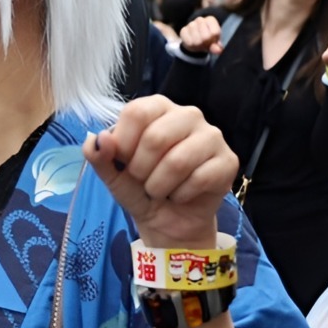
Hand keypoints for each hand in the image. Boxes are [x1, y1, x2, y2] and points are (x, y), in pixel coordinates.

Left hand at [84, 96, 236, 248]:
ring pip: (178, 161)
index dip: (124, 144)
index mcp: (157, 108)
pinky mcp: (228, 160)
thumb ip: (99, 155)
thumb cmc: (138, 187)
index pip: (136, 112)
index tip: (124, 161)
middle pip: (156, 137)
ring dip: (159, 186)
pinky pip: (199, 179)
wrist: (166, 219)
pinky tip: (181, 195)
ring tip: (159, 190)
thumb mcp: (111, 173)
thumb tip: (98, 139)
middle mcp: (187, 115)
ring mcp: (212, 136)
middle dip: (140, 169)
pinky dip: (181, 195)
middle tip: (143, 179)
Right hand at [176, 14, 222, 56]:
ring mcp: (190, 24)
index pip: (214, 32)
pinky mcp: (183, 30)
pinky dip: (191, 46)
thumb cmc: (208, 39)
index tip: (212, 41)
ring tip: (199, 43)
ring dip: (198, 45)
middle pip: (205, 37)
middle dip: (205, 43)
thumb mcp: (215, 43)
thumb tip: (218, 51)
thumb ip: (217, 47)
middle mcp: (200, 19)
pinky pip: (189, 42)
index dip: (214, 41)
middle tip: (205, 43)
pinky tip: (192, 43)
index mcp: (211, 20)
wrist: (195, 39)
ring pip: (197, 41)